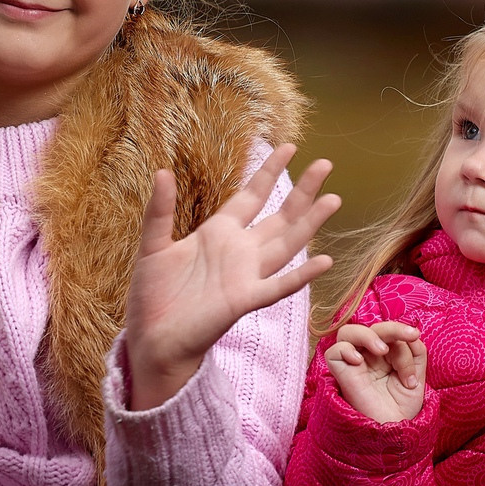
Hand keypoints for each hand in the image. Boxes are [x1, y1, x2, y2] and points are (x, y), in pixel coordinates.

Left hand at [124, 144, 340, 410]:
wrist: (152, 339)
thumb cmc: (153, 296)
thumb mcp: (153, 246)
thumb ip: (160, 210)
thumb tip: (162, 171)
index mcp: (218, 233)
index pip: (251, 195)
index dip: (269, 171)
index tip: (289, 146)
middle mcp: (239, 251)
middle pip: (279, 215)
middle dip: (302, 190)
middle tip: (325, 164)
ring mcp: (246, 275)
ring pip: (287, 244)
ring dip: (309, 223)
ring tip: (333, 199)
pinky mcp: (244, 301)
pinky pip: (278, 286)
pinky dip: (301, 275)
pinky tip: (324, 261)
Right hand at [324, 321, 427, 423]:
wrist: (395, 432)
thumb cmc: (403, 407)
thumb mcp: (417, 374)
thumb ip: (415, 351)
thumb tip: (411, 335)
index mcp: (384, 355)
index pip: (389, 331)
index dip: (403, 333)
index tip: (415, 340)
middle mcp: (367, 357)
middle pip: (371, 328)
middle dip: (392, 329)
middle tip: (408, 337)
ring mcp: (353, 365)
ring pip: (348, 333)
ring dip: (368, 335)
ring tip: (382, 350)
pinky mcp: (341, 375)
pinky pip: (333, 352)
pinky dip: (345, 349)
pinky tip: (359, 361)